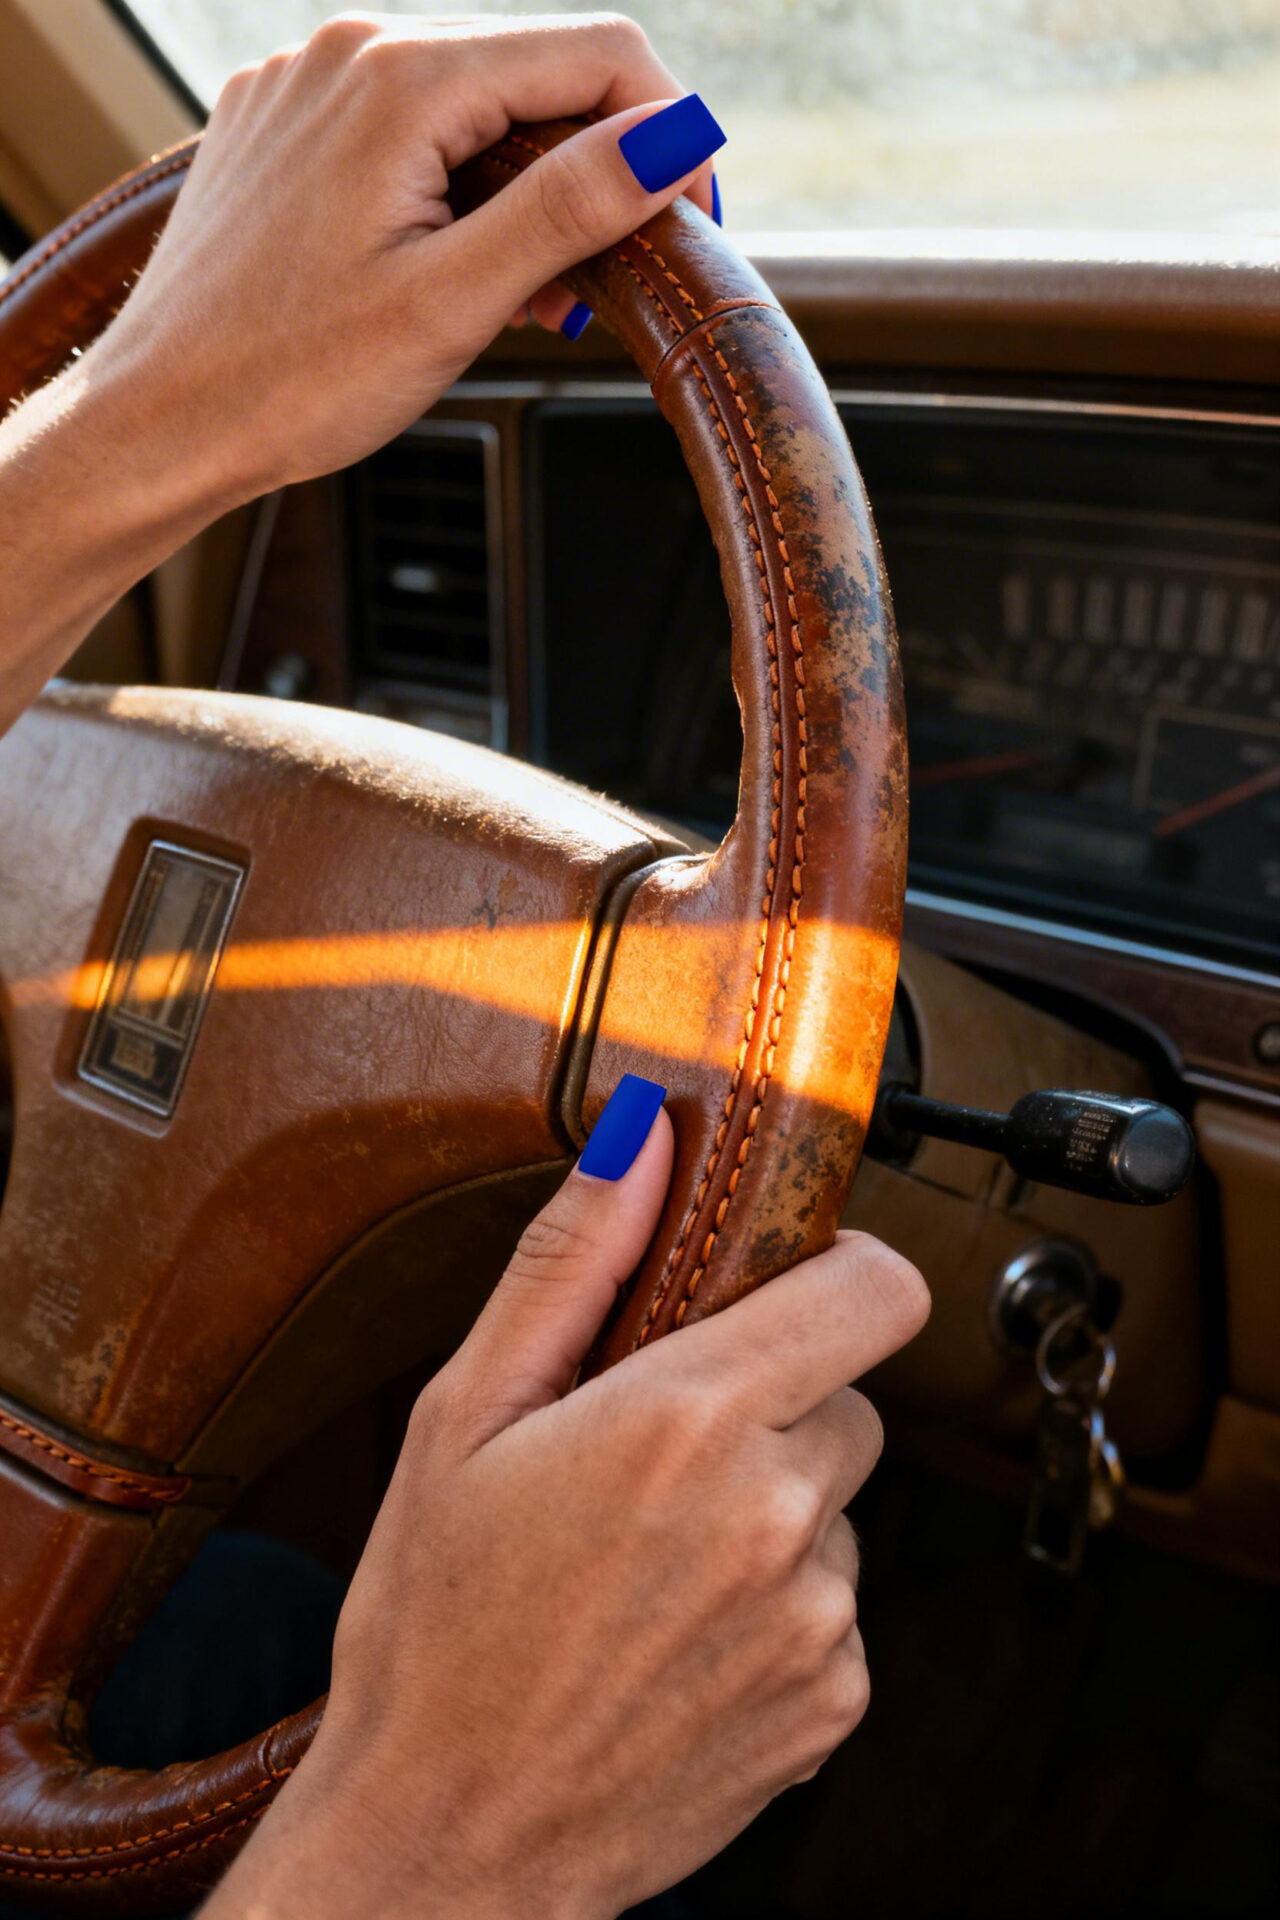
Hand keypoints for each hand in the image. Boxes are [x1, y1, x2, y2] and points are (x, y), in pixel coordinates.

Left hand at [92, 10, 719, 502]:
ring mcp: (307, 83)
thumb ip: (569, 208)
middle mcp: (349, 52)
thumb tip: (677, 139)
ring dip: (525, 190)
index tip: (690, 221)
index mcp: (399, 79)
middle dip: (592, 171)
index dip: (666, 134)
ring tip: (525, 299)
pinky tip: (451, 271)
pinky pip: (404, 129)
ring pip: (472, 106)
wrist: (160, 422)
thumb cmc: (291, 381)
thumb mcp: (453, 302)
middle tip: (602, 286)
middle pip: (533, 75)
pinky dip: (454, 190)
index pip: (594, 54)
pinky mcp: (283, 123)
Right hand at [204, 1095, 928, 1919]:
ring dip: (773, 1510)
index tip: (779, 1290)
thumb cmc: (430, 1630)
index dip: (839, 1271)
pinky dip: (777, 1607)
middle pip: (850, 1395)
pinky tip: (674, 1636)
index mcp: (690, 1421)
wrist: (445, 1847)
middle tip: (655, 1452)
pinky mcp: (833, 1705)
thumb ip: (571, 1262)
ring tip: (648, 1562)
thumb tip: (643, 1137)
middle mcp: (780, 1515)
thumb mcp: (463, 1418)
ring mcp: (817, 1620)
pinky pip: (837, 1607)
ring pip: (840, 1506)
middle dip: (774, 1402)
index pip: (877, 1289)